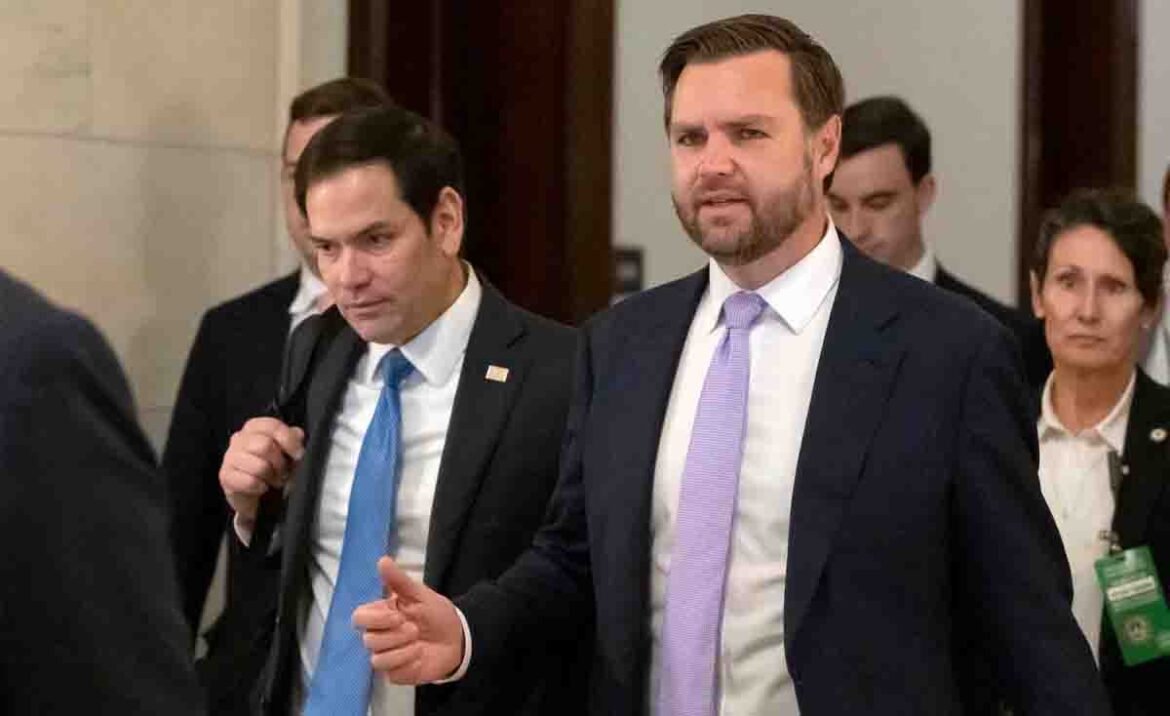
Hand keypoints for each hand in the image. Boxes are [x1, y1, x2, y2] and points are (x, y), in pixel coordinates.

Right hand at [218, 416, 304, 524]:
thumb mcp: (287, 452)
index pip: (272, 426)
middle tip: (283, 472)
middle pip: (265, 446)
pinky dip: (261, 487)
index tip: (298, 455)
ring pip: (259, 466)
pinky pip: (250, 482)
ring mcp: (229, 457)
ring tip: (273, 480)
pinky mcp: (225, 476)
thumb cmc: (272, 467)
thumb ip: (293, 440)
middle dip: (280, 463)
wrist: (255, 495)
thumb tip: (298, 434)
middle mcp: (239, 438)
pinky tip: (261, 487)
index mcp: (254, 427)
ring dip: (271, 477)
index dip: (289, 440)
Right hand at [353, 557, 464, 683]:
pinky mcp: (396, 673)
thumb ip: (399, 580)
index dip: (375, 619)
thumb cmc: (435, 613)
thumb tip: (382, 560)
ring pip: (377, 660)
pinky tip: (420, 656)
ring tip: (419, 643)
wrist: (457, 637)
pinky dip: (408, 664)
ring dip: (401, 651)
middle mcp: (379, 636)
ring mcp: (387, 656)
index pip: (359, 618)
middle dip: (394, 635)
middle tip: (414, 629)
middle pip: (368, 640)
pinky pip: (392, 673)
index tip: (397, 615)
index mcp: (381, 615)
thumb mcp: (420, 594)